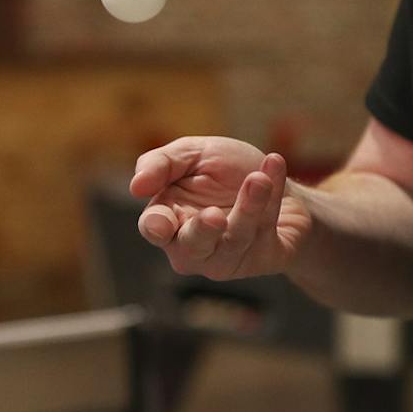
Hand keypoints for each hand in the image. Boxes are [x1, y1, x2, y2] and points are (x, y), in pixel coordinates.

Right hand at [131, 137, 313, 280]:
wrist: (276, 177)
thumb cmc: (227, 170)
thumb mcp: (193, 154)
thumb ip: (162, 163)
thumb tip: (136, 185)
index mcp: (169, 218)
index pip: (154, 228)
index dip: (157, 227)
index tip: (162, 224)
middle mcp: (194, 246)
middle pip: (191, 248)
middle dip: (201, 232)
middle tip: (214, 216)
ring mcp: (229, 257)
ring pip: (234, 240)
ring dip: (248, 206)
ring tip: (258, 178)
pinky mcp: (263, 257)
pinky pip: (266, 231)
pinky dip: (272, 195)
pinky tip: (274, 164)